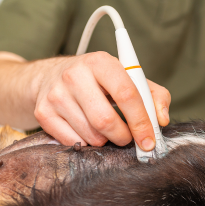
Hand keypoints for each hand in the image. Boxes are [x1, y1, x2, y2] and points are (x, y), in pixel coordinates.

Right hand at [34, 52, 170, 148]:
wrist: (52, 76)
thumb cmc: (100, 80)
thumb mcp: (129, 79)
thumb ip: (154, 95)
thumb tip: (161, 119)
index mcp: (101, 62)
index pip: (127, 95)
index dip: (141, 122)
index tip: (149, 140)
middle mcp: (75, 75)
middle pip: (105, 120)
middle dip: (123, 136)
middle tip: (127, 138)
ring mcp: (56, 94)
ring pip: (91, 135)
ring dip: (105, 140)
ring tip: (106, 130)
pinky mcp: (43, 112)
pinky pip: (73, 141)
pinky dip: (87, 143)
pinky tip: (88, 131)